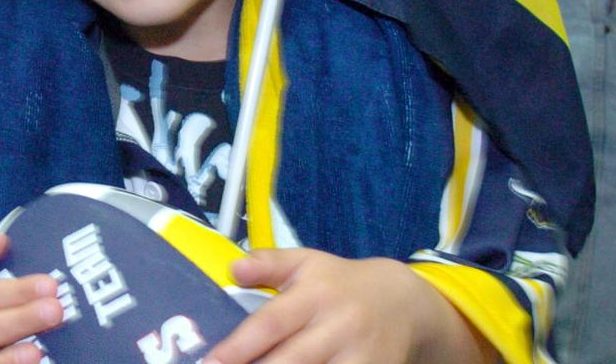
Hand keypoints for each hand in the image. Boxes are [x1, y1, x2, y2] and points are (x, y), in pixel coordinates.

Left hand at [202, 248, 492, 363]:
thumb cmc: (342, 284)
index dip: (238, 346)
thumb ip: (268, 264)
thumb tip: (233, 269)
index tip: (211, 362)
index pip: (271, 323)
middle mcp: (339, 325)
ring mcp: (361, 355)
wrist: (404, 303)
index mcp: (316, 294)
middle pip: (291, 361)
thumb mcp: (307, 263)